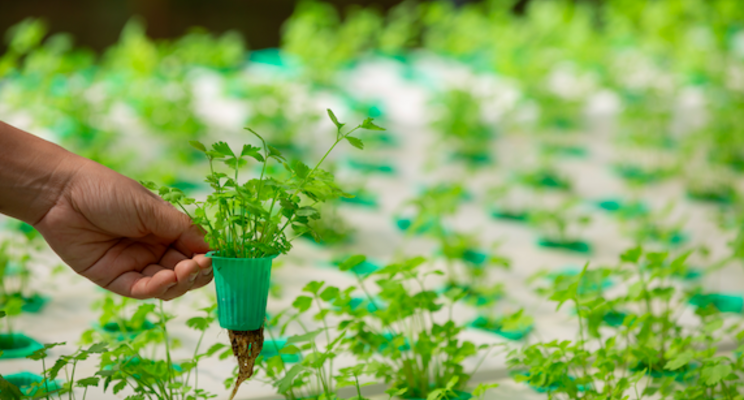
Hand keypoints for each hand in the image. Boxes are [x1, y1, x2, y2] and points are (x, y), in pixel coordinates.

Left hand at [35, 158, 212, 299]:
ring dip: (179, 282)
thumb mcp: (152, 208)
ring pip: (166, 285)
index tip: (214, 257)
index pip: (194, 250)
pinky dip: (156, 288)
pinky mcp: (113, 278)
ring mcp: (134, 265)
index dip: (206, 257)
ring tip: (183, 271)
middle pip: (184, 272)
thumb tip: (211, 248)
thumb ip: (182, 229)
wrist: (61, 194)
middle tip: (199, 265)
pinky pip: (140, 290)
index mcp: (165, 229)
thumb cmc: (108, 191)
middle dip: (195, 272)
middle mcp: (152, 249)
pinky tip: (164, 279)